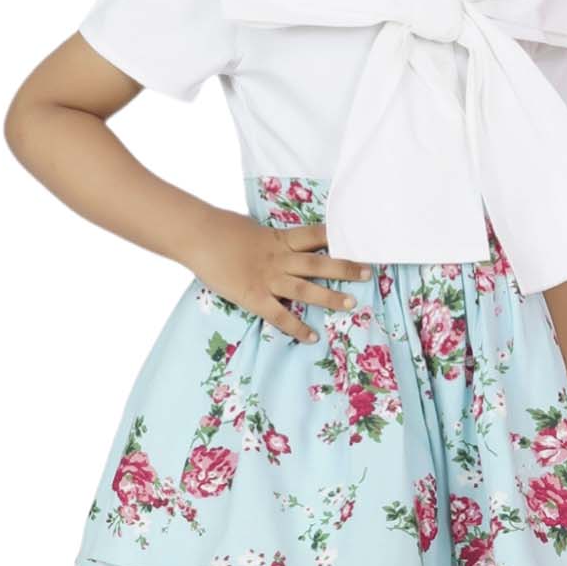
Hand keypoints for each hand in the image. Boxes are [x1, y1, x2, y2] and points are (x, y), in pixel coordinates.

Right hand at [185, 210, 372, 344]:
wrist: (198, 235)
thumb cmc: (221, 228)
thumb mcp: (253, 228)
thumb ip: (270, 239)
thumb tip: (281, 241)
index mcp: (279, 239)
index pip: (315, 236)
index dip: (337, 239)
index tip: (358, 240)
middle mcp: (279, 258)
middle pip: (318, 263)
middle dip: (344, 267)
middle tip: (368, 272)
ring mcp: (267, 278)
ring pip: (305, 288)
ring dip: (330, 296)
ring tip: (351, 303)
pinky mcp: (253, 296)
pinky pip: (279, 315)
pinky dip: (296, 327)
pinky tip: (311, 337)